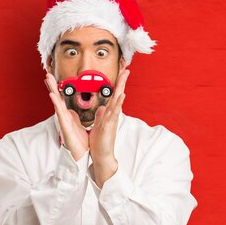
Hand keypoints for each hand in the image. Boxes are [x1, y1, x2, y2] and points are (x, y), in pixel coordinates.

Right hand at [44, 72, 88, 160]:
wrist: (81, 154)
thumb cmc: (79, 141)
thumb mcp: (77, 124)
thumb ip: (74, 117)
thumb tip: (70, 110)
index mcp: (68, 115)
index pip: (61, 99)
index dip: (56, 88)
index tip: (53, 78)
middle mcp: (64, 117)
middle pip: (57, 98)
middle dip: (52, 86)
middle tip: (47, 74)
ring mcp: (63, 121)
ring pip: (57, 103)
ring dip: (52, 91)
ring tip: (48, 80)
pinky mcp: (65, 127)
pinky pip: (60, 114)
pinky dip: (56, 105)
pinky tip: (53, 96)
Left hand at [89, 68, 129, 186]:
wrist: (102, 155)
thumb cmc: (100, 142)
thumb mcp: (99, 125)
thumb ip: (101, 115)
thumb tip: (102, 108)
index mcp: (108, 113)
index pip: (113, 96)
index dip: (116, 85)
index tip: (120, 74)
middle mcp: (112, 114)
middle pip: (118, 94)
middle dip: (122, 82)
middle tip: (126, 69)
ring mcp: (112, 119)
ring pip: (118, 100)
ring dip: (121, 88)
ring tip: (125, 77)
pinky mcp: (110, 125)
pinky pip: (115, 112)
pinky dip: (118, 104)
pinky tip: (122, 96)